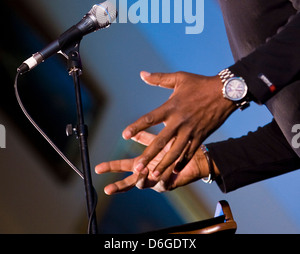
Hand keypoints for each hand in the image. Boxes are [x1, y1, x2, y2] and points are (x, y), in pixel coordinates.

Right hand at [95, 131, 214, 193]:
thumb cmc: (175, 147)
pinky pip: (162, 182)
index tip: (97, 169)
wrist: (194, 156)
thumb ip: (144, 137)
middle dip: (117, 186)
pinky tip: (163, 170)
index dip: (111, 168)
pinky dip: (161, 176)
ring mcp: (156, 181)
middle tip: (106, 189)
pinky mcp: (169, 183)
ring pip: (144, 184)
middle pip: (129, 181)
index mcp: (142, 164)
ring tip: (141, 170)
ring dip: (140, 179)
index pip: (123, 166)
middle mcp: (147, 174)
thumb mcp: (157, 140)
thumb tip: (129, 132)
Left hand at [122, 71, 234, 176]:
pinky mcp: (201, 136)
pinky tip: (174, 171)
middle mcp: (180, 121)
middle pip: (161, 141)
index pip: (150, 118)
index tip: (124, 135)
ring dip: (164, 164)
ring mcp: (191, 130)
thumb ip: (159, 78)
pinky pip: (190, 152)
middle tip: (137, 168)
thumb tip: (141, 74)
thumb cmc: (200, 83)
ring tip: (154, 175)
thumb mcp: (179, 78)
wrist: (225, 92)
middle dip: (148, 156)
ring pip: (175, 152)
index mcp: (172, 107)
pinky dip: (182, 162)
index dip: (137, 127)